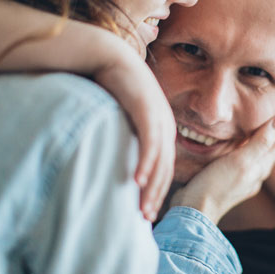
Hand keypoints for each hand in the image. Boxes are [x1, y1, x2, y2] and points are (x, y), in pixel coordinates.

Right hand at [93, 36, 174, 221]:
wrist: (108, 56)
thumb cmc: (113, 87)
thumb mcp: (125, 117)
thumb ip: (127, 137)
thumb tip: (120, 160)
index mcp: (162, 126)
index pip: (164, 164)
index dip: (158, 188)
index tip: (147, 208)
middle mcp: (165, 123)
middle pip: (166, 166)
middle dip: (156, 194)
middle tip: (147, 217)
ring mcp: (158, 116)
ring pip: (160, 158)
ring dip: (151, 185)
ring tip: (143, 207)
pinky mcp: (146, 108)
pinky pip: (148, 141)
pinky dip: (144, 161)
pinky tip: (137, 179)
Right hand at [170, 115, 274, 223]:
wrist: (194, 212)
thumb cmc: (216, 186)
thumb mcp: (241, 161)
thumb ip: (262, 141)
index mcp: (262, 165)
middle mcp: (256, 171)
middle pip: (273, 141)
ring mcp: (243, 175)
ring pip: (258, 147)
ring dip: (263, 130)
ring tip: (263, 113)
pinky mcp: (229, 178)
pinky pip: (243, 153)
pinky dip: (246, 140)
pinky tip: (237, 135)